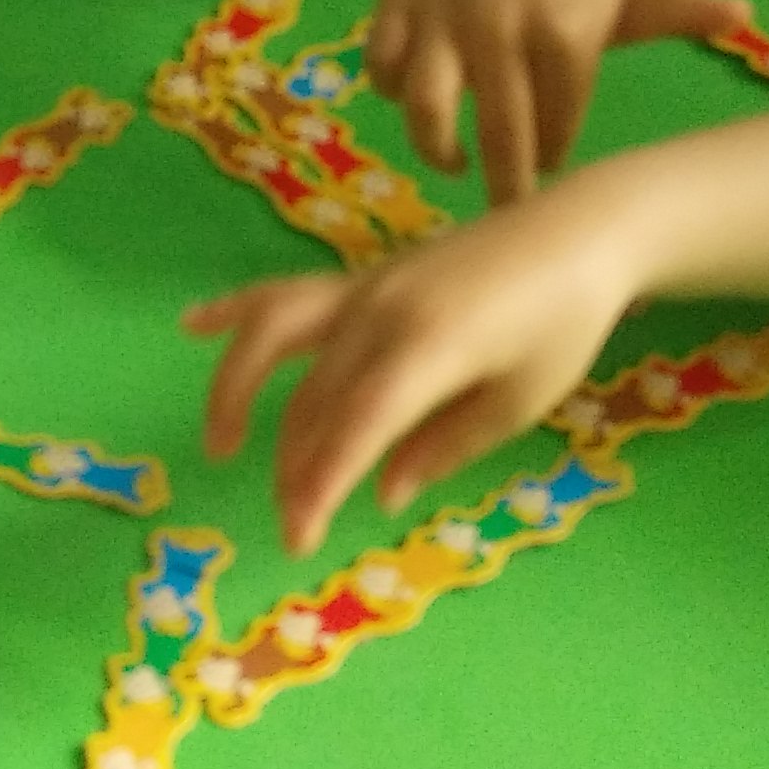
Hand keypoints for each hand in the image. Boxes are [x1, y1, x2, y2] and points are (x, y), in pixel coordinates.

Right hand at [191, 183, 650, 553]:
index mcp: (430, 346)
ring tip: (220, 446)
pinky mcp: (362, 278)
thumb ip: (445, 446)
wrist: (576, 233)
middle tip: (295, 527)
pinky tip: (192, 324)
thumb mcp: (518, 401)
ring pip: (281, 345)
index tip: (299, 535)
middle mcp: (382, 311)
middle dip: (296, 468)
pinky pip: (286, 295)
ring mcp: (364, 288)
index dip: (321, 481)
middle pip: (315, 397)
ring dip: (242, 395)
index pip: (357, 422)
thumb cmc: (562, 324)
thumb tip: (384, 492)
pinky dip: (236, 309)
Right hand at [364, 0, 749, 197]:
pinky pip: (383, 70)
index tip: (553, 168)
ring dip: (438, 150)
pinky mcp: (397, 7)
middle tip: (509, 215)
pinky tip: (419, 101)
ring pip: (427, 109)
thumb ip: (678, 13)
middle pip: (500, 135)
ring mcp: (444, 21)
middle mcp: (503, 31)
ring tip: (455, 161)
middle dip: (506, 188)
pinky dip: (392, 93)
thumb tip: (744, 16)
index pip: (560, 125)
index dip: (555, 153)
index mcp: (567, 31)